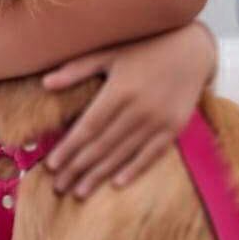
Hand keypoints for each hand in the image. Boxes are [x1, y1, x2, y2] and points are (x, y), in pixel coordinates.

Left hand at [41, 21, 216, 196]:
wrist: (193, 48)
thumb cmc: (145, 47)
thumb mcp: (110, 51)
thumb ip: (78, 68)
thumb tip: (45, 83)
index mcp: (119, 90)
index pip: (88, 128)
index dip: (68, 148)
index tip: (51, 165)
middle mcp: (139, 108)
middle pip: (102, 146)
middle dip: (78, 168)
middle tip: (59, 186)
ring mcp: (159, 120)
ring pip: (123, 154)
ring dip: (100, 175)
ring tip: (80, 192)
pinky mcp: (175, 127)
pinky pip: (151, 154)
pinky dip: (134, 170)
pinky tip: (116, 184)